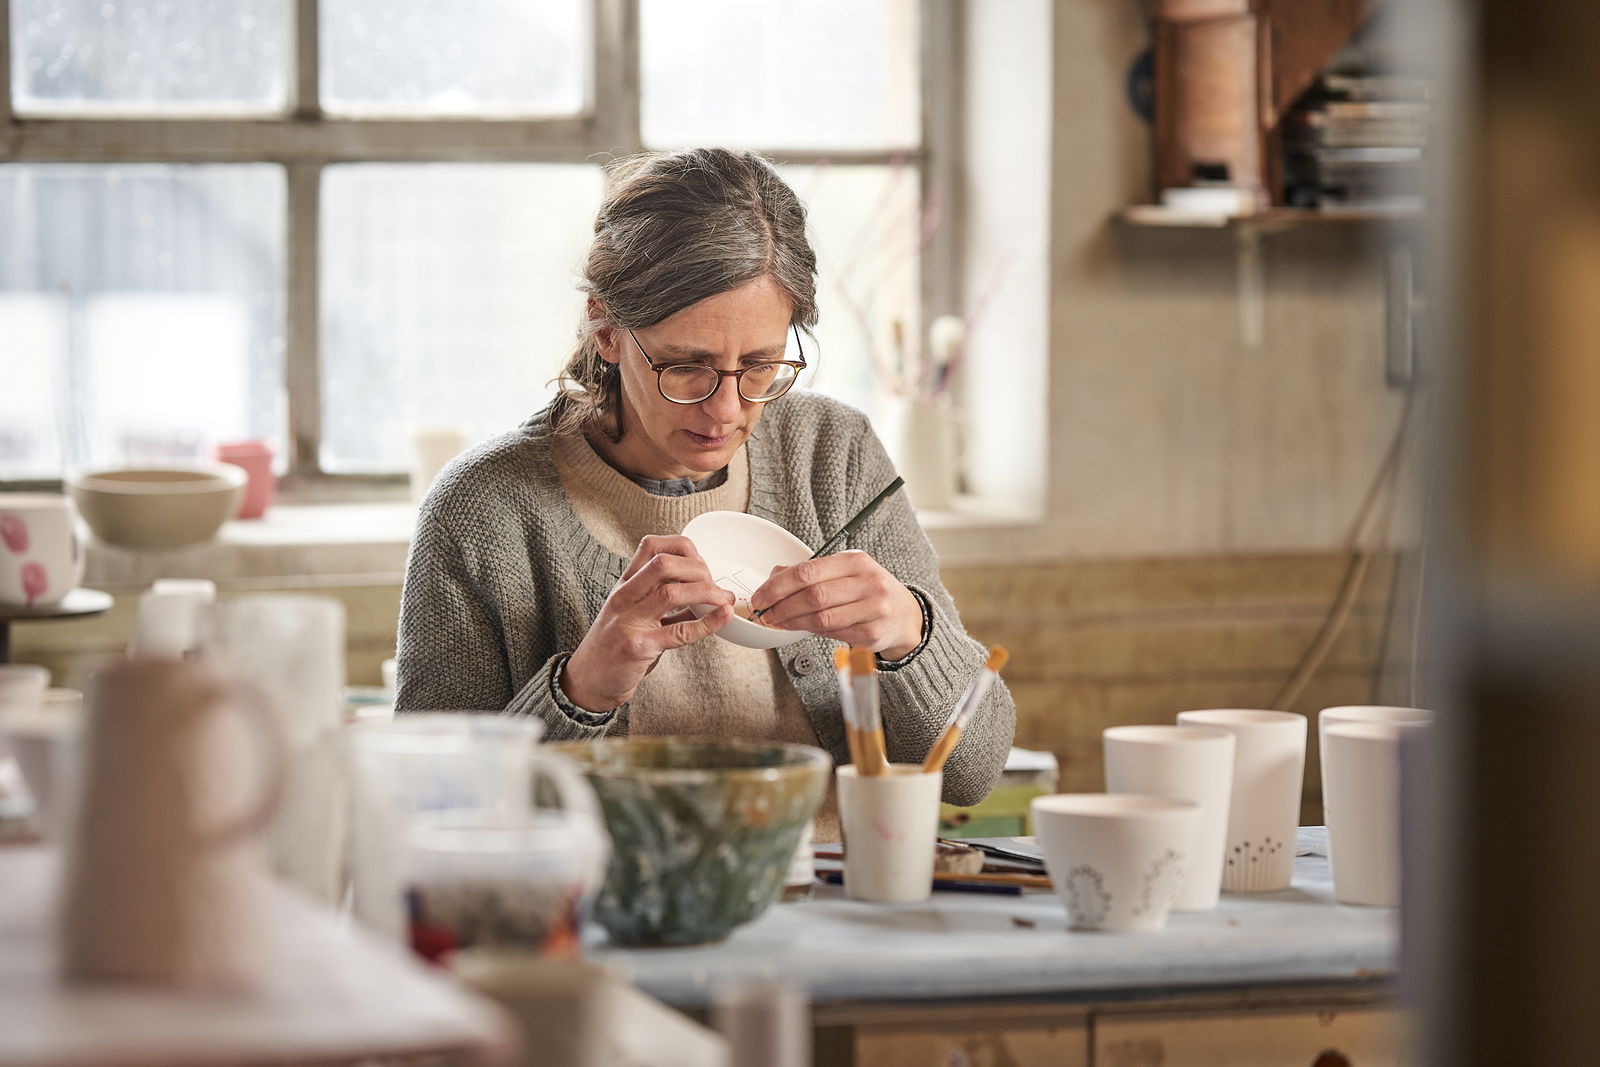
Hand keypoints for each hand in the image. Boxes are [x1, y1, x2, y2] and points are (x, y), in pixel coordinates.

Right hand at [561, 535, 734, 711]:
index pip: (652, 546)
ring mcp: (629, 621)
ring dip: (706, 593)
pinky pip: (679, 632)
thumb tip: (707, 593)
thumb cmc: (615, 646)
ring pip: (671, 592)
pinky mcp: (638, 647)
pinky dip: (707, 623)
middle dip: (699, 569)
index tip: (702, 565)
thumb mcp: (634, 613)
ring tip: (724, 600)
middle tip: (716, 585)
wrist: (589, 680)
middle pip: (664, 563)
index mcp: (625, 584)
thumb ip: (664, 601)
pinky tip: (723, 618)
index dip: (684, 549)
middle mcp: (624, 597)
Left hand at [750, 550, 922, 659]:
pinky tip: (803, 628)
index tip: (760, 597)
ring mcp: (874, 608)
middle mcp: (868, 582)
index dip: (778, 586)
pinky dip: (813, 632)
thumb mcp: (844, 571)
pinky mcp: (874, 633)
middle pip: (813, 596)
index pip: (807, 572)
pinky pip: (834, 634)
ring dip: (793, 622)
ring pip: (821, 618)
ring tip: (780, 622)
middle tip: (767, 613)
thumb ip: (809, 573)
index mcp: (856, 560)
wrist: (904, 614)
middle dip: (782, 606)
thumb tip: (772, 578)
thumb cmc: (866, 590)